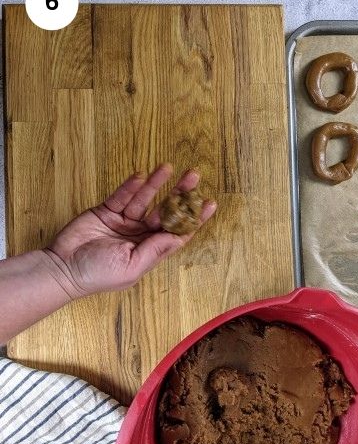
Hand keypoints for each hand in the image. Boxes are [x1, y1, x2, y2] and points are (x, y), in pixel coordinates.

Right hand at [44, 164, 216, 298]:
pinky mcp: (106, 211)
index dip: (194, 218)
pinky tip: (142, 175)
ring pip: (145, 199)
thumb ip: (155, 250)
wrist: (61, 268)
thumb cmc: (95, 275)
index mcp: (149, 251)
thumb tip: (179, 237)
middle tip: (193, 176)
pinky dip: (131, 186)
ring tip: (168, 168)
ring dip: (157, 183)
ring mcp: (123, 222)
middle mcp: (140, 235)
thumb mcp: (131, 266)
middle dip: (180, 194)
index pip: (177, 232)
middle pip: (165, 211)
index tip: (209, 204)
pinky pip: (122, 196)